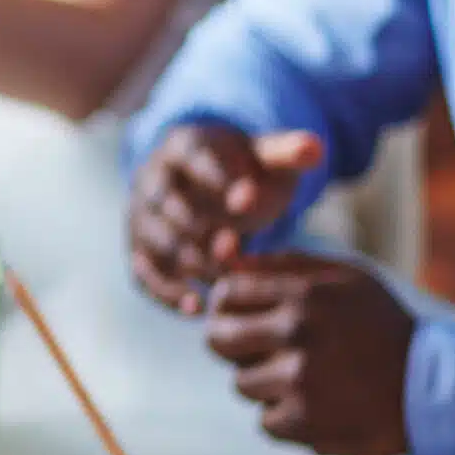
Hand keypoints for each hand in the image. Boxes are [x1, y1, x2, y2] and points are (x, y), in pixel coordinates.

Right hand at [125, 123, 323, 312]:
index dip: (219, 179)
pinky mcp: (139, 250)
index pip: (194, 158)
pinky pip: (143, 274)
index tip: (249, 202)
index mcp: (183, 145)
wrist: (212, 190)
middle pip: (167, 204)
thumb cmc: (245, 172)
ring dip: (188, 264)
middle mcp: (151, 179)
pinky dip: (167, 293)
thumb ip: (290, 152)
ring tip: (225, 280)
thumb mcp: (268, 158)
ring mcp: (141, 217)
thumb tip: (314, 149)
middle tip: (235, 249)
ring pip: (155, 242)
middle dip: (201, 229)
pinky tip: (198, 308)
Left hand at [204, 251, 413, 454]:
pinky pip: (265, 421)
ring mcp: (299, 380)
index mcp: (304, 294)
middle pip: (218, 339)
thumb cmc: (383, 326)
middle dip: (233, 344)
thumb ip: (284, 264)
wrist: (435, 387)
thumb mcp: (345, 278)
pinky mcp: (305, 422)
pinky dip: (286, 417)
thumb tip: (225, 257)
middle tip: (262, 350)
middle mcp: (297, 334)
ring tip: (304, 378)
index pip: (226, 294)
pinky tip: (317, 405)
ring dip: (265, 384)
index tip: (244, 316)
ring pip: (241, 383)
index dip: (229, 306)